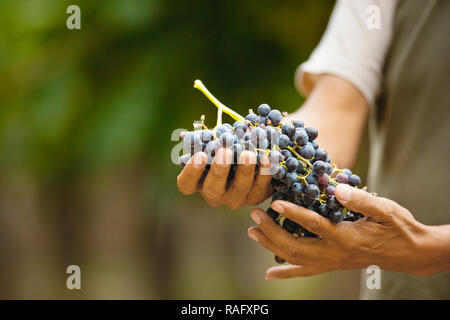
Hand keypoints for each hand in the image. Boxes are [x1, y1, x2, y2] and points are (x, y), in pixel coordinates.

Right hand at [177, 148, 271, 209]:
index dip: (192, 172)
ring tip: (248, 153)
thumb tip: (208, 131)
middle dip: (219, 170)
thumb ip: (210, 139)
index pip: (186, 183)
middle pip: (213, 189)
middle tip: (225, 151)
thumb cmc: (226, 146)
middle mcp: (214, 194)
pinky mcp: (255, 197)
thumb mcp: (215, 142)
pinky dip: (264, 172)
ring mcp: (235, 198)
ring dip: (244, 170)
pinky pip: (260, 187)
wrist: (252, 157)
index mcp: (198, 181)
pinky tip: (266, 158)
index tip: (200, 155)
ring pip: (239, 188)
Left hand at [248, 184, 449, 278]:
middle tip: (254, 214)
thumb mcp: (386, 210)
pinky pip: (305, 272)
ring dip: (271, 245)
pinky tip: (270, 274)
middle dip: (271, 231)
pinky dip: (286, 273)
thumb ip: (361, 200)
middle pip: (295, 246)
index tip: (275, 202)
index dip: (293, 213)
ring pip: (295, 259)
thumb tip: (336, 188)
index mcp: (346, 236)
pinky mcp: (331, 265)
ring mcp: (331, 262)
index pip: (314, 224)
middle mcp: (334, 253)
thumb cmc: (398, 228)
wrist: (409, 254)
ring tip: (253, 232)